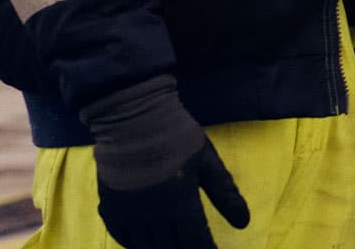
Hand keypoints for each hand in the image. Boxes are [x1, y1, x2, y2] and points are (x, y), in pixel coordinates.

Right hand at [81, 76, 249, 248]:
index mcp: (180, 203)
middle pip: (171, 247)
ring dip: (161, 248)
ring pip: (146, 245)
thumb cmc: (177, 136)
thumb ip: (224, 193)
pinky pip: (121, 236)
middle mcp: (153, 215)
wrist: (133, 118)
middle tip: (194, 246)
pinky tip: (144, 241)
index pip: (196, 241)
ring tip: (173, 246)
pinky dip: (134, 243)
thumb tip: (244, 223)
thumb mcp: (207, 161)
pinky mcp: (110, 206)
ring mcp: (129, 213)